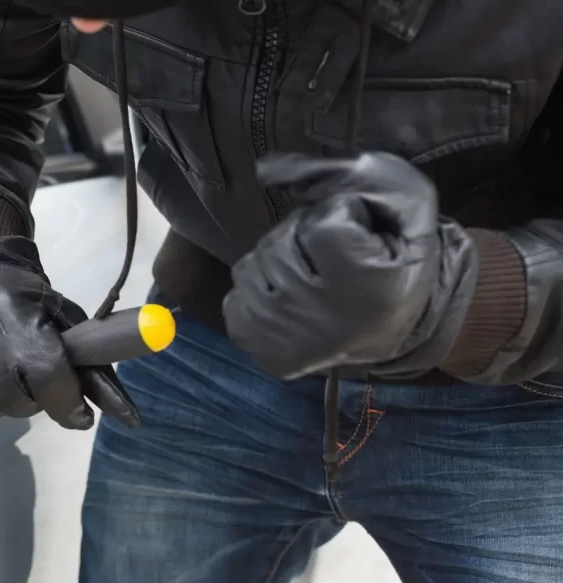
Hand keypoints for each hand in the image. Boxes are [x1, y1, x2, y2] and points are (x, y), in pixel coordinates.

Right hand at [0, 235, 139, 428]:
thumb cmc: (16, 296)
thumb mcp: (62, 320)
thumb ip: (93, 367)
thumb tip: (130, 417)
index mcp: (22, 335)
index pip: (53, 389)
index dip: (67, 402)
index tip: (74, 406)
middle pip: (18, 407)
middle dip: (27, 395)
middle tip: (20, 369)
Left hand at [223, 152, 477, 378]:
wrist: (394, 327)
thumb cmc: (399, 257)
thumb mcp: (405, 201)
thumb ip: (347, 172)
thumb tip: (264, 169)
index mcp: (367, 288)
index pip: (321, 222)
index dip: (341, 217)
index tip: (362, 240)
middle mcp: (322, 322)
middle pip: (280, 243)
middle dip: (303, 237)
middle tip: (334, 262)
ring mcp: (286, 342)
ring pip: (252, 267)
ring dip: (278, 262)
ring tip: (313, 280)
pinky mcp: (263, 354)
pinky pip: (236, 298)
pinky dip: (259, 291)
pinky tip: (290, 301)